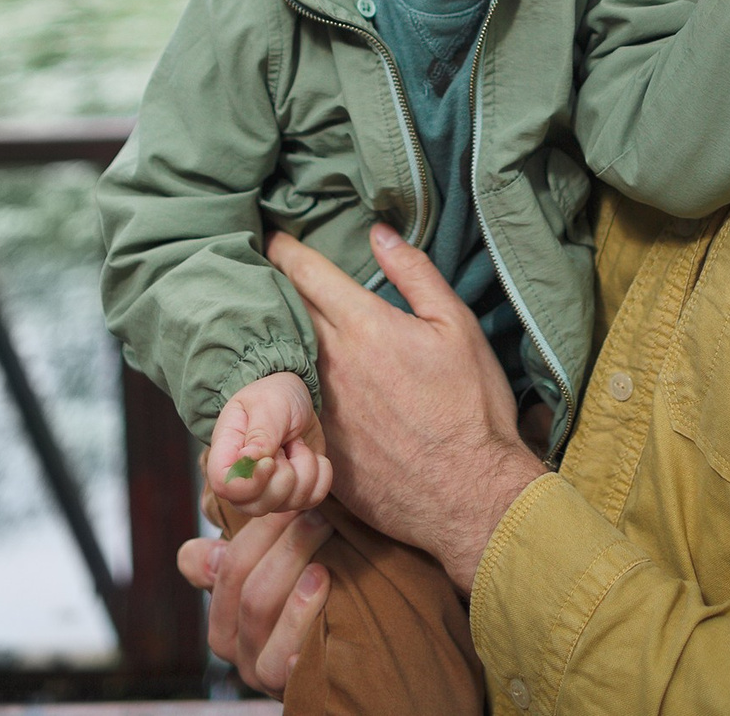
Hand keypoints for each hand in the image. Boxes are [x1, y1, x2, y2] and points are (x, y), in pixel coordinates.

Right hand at [176, 507, 333, 692]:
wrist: (335, 663)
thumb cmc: (298, 601)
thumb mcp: (266, 575)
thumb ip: (236, 553)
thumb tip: (212, 552)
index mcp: (219, 614)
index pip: (221, 566)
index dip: (258, 530)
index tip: (289, 501)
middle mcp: (230, 645)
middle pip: (249, 591)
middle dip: (287, 548)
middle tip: (321, 518)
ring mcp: (257, 671)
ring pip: (261, 618)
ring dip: (295, 589)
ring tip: (324, 567)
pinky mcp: (287, 690)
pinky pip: (288, 665)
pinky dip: (301, 638)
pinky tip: (326, 619)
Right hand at [208, 371, 331, 514]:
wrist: (293, 397)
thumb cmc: (272, 395)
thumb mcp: (267, 404)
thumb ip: (261, 433)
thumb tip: (250, 460)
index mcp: (226, 455)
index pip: (225, 487)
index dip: (251, 481)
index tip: (271, 459)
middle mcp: (244, 481)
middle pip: (258, 506)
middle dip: (285, 476)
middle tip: (286, 444)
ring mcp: (269, 491)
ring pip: (290, 504)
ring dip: (305, 468)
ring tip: (296, 443)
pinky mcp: (294, 493)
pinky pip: (313, 499)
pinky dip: (321, 475)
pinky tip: (311, 454)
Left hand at [267, 224, 546, 589]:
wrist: (469, 495)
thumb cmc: (472, 408)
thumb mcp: (458, 328)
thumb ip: (416, 274)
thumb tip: (380, 234)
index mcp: (365, 326)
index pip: (308, 274)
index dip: (286, 251)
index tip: (273, 238)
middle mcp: (330, 363)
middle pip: (286, 311)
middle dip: (271, 287)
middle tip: (257, 271)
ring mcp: (318, 407)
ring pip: (279, 357)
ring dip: (271, 336)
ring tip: (263, 322)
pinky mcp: (317, 446)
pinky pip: (288, 405)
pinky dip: (280, 386)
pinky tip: (279, 382)